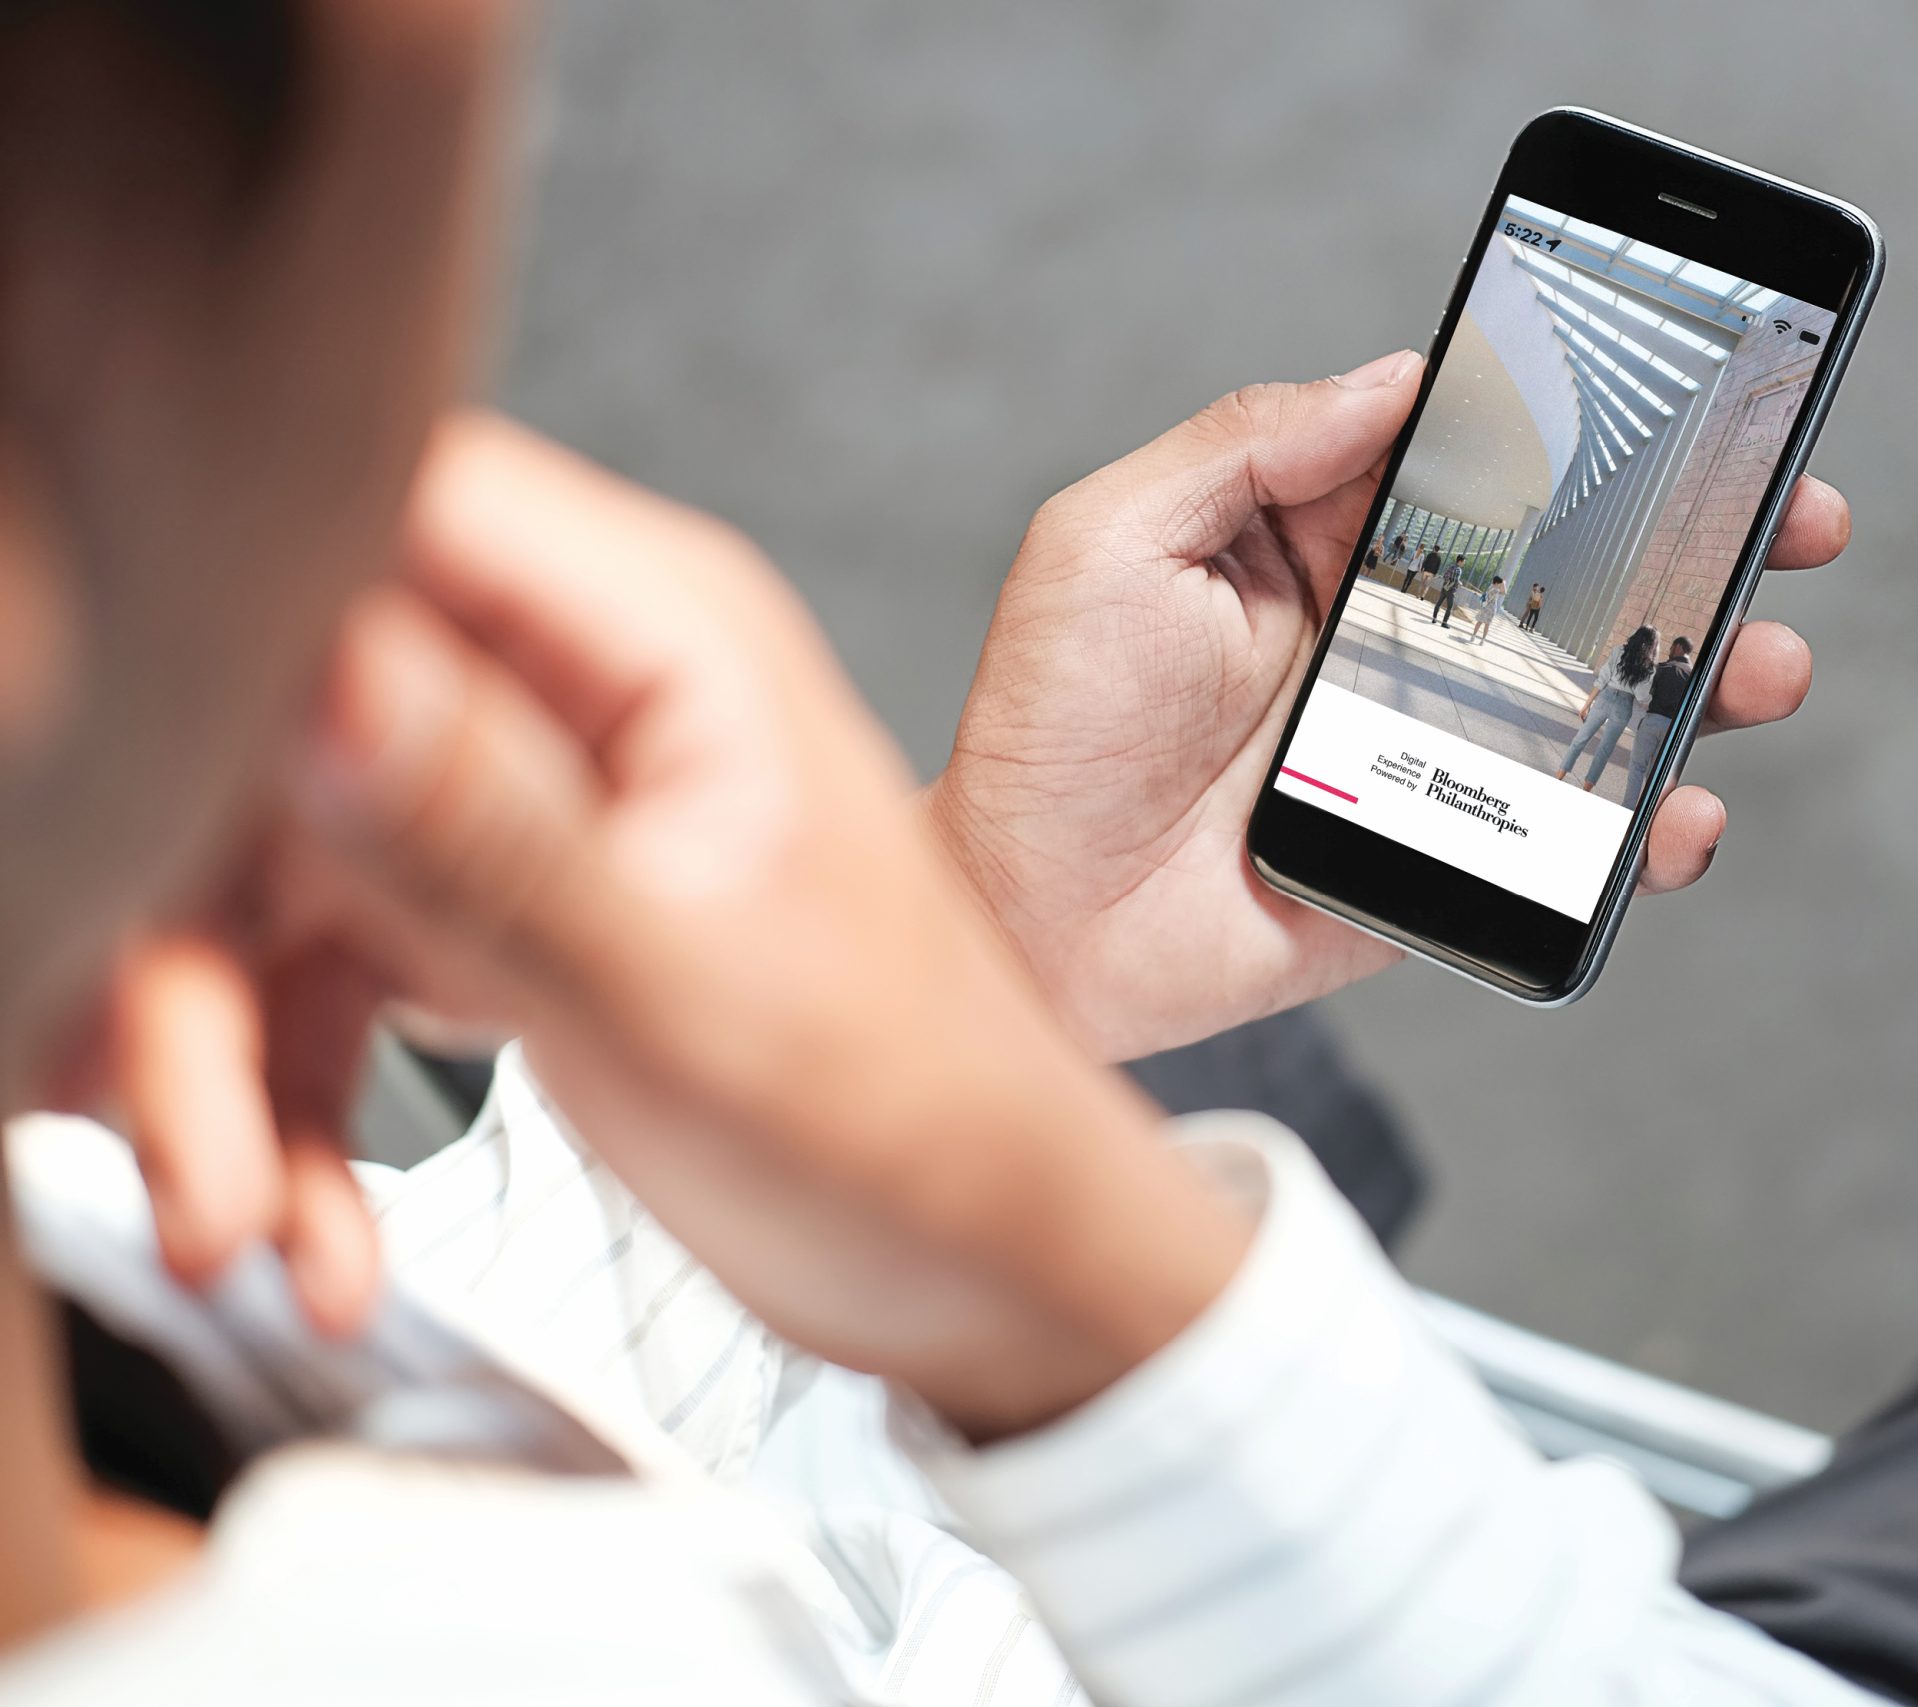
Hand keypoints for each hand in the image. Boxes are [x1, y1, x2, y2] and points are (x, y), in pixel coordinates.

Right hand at [124, 415, 1249, 1437]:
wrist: (986, 1261)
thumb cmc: (904, 1126)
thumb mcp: (680, 993)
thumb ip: (489, 834)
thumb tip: (315, 672)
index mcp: (662, 636)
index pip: (378, 510)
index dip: (222, 625)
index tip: (113, 774)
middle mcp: (585, 684)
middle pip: (279, 716)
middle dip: (192, 934)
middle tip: (177, 1138)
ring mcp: (536, 795)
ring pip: (273, 863)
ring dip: (220, 1058)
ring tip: (248, 1232)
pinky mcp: (502, 903)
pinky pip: (322, 969)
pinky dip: (288, 1103)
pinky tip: (311, 1238)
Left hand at [929, 354, 1851, 1061]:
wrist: (1026, 924)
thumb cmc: (1045, 727)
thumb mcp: (1112, 541)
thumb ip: (1248, 446)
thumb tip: (1395, 376)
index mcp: (1322, 544)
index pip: (1483, 466)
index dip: (1590, 433)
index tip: (1695, 405)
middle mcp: (1390, 639)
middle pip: (1573, 579)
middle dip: (1693, 551)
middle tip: (1793, 525)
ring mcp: (1426, 751)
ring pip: (1596, 703)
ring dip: (1699, 679)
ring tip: (1760, 666)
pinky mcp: (1440, 860)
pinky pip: (1564, 838)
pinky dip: (1640, 827)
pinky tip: (1679, 811)